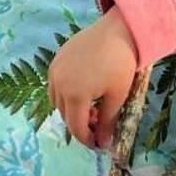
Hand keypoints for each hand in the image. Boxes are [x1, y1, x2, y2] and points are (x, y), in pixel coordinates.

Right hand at [48, 7, 139, 147]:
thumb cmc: (121, 64)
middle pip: (65, 116)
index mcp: (75, 95)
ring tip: (92, 106)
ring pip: (58, 102)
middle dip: (81, 125)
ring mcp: (55, 71)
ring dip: (72, 110)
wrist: (118, 30)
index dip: (88, 140)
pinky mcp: (56, 60)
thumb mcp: (117, 97)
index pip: (76, 128)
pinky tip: (84, 89)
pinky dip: (66, 94)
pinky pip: (55, 85)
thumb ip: (107, 123)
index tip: (100, 144)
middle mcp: (59, 84)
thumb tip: (103, 144)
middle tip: (100, 124)